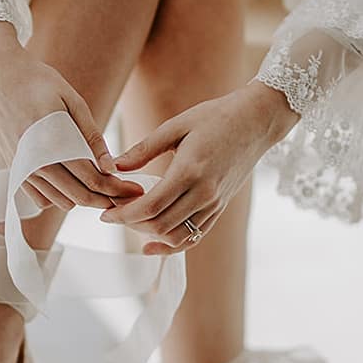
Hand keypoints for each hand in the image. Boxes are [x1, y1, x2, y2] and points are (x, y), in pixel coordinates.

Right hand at [0, 38, 144, 212]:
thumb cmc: (38, 81)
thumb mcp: (71, 100)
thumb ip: (91, 136)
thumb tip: (111, 168)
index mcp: (52, 142)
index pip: (91, 178)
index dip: (117, 188)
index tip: (135, 190)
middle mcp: (34, 162)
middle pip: (77, 196)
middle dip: (106, 200)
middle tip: (125, 194)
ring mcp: (21, 169)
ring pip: (59, 202)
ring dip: (83, 198)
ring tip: (103, 186)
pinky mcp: (13, 170)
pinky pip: (40, 198)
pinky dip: (60, 196)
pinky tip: (73, 181)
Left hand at [99, 82, 297, 253]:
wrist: (256, 121)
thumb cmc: (216, 116)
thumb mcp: (176, 125)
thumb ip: (144, 148)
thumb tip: (114, 166)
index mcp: (190, 170)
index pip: (151, 206)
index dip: (124, 215)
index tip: (105, 213)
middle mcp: (205, 193)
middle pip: (161, 225)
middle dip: (131, 224)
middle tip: (112, 213)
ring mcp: (215, 203)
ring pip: (177, 236)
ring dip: (149, 235)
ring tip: (130, 221)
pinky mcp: (220, 207)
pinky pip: (194, 236)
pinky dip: (171, 245)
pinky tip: (152, 244)